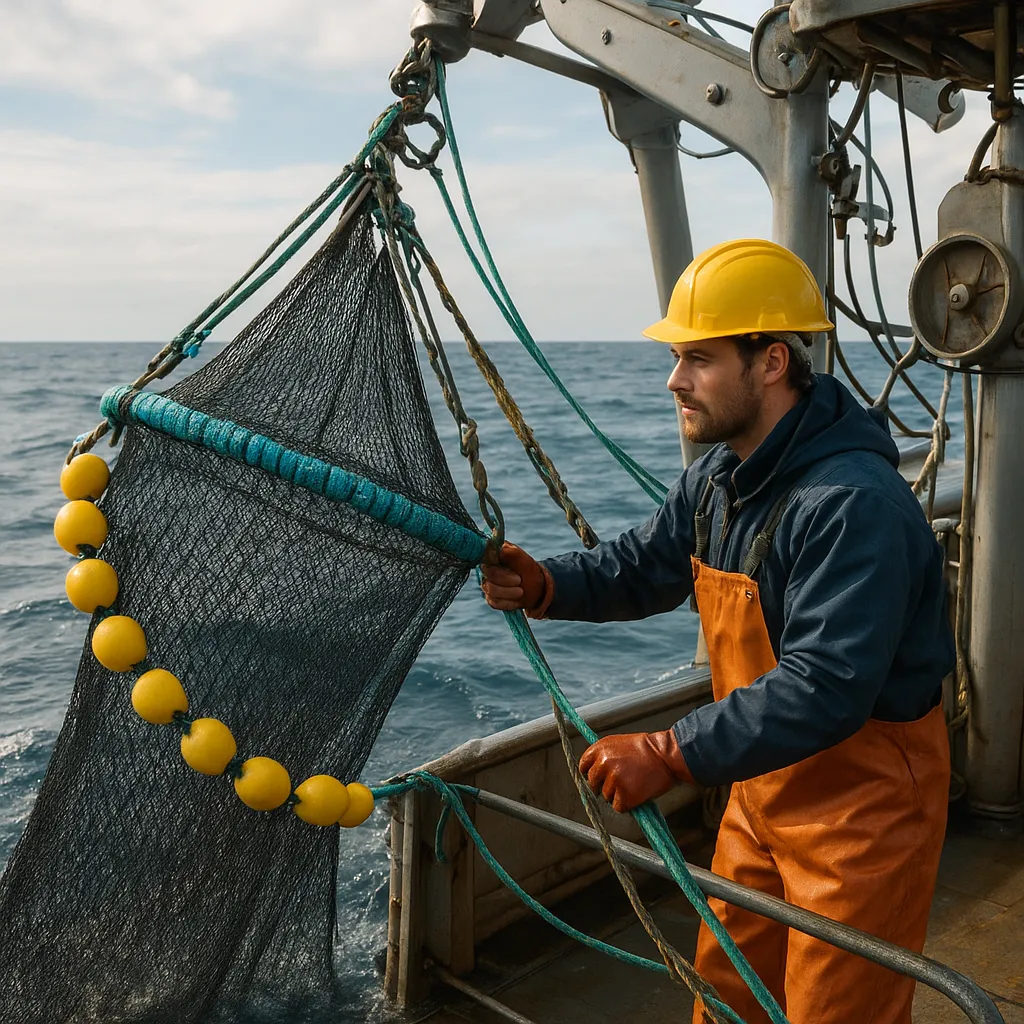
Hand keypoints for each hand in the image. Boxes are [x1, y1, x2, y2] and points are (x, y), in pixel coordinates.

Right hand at [481, 542, 553, 616]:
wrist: (537, 588)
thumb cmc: (528, 569)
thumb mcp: (521, 557)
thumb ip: (506, 552)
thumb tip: (489, 548)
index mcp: (492, 555)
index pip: (482, 555)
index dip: (490, 559)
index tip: (501, 565)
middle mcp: (487, 569)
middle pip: (488, 574)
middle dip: (505, 579)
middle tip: (519, 580)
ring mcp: (487, 584)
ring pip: (491, 590)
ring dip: (508, 592)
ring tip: (521, 591)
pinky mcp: (491, 598)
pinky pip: (494, 602)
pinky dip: (508, 602)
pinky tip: (517, 600)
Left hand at [579, 729, 693, 813]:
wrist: (666, 755)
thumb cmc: (647, 749)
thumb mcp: (619, 743)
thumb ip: (604, 755)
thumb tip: (594, 769)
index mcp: (600, 748)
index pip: (583, 766)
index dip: (589, 773)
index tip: (597, 778)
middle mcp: (603, 763)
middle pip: (592, 784)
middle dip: (603, 786)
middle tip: (619, 783)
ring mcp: (613, 779)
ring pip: (606, 796)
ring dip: (617, 795)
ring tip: (632, 784)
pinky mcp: (624, 794)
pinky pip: (618, 806)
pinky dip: (626, 804)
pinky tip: (635, 793)